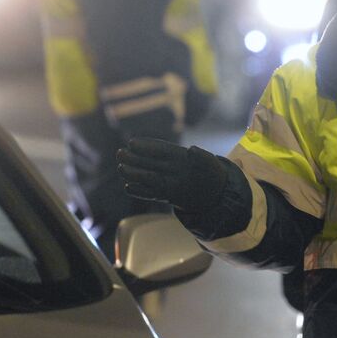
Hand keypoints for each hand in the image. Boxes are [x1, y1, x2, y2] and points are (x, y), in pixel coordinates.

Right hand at [117, 138, 238, 214]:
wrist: (216, 192)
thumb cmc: (212, 173)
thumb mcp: (211, 163)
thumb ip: (201, 156)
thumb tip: (192, 150)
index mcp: (179, 156)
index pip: (160, 149)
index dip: (147, 146)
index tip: (133, 142)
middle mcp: (170, 168)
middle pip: (149, 162)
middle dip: (135, 158)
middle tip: (120, 153)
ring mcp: (167, 181)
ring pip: (148, 176)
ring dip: (134, 173)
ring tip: (121, 169)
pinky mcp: (167, 195)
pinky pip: (151, 193)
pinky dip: (140, 191)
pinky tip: (128, 187)